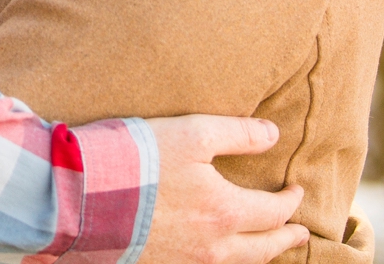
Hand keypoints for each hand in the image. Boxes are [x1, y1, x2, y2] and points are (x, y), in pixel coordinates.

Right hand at [134, 116, 308, 263]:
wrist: (82, 196)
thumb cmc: (137, 159)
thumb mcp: (192, 133)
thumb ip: (238, 133)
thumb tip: (274, 134)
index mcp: (224, 212)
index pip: (274, 212)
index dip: (291, 201)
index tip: (297, 189)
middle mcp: (211, 246)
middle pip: (262, 249)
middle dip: (286, 239)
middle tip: (301, 233)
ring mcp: (185, 261)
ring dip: (260, 255)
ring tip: (267, 247)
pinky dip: (227, 263)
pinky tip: (221, 255)